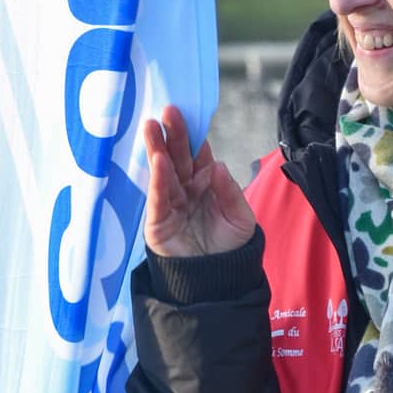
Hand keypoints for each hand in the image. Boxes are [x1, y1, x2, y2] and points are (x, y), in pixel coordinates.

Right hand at [142, 105, 255, 257]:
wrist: (218, 280)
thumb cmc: (230, 246)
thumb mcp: (240, 217)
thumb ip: (229, 192)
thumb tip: (217, 165)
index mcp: (206, 183)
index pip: (198, 154)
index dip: (192, 135)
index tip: (187, 114)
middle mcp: (186, 189)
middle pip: (178, 157)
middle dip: (172, 134)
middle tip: (167, 111)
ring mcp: (170, 203)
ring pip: (163, 172)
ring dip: (157, 150)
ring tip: (151, 127)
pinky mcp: (158, 221)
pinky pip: (158, 198)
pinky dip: (158, 180)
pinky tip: (158, 161)